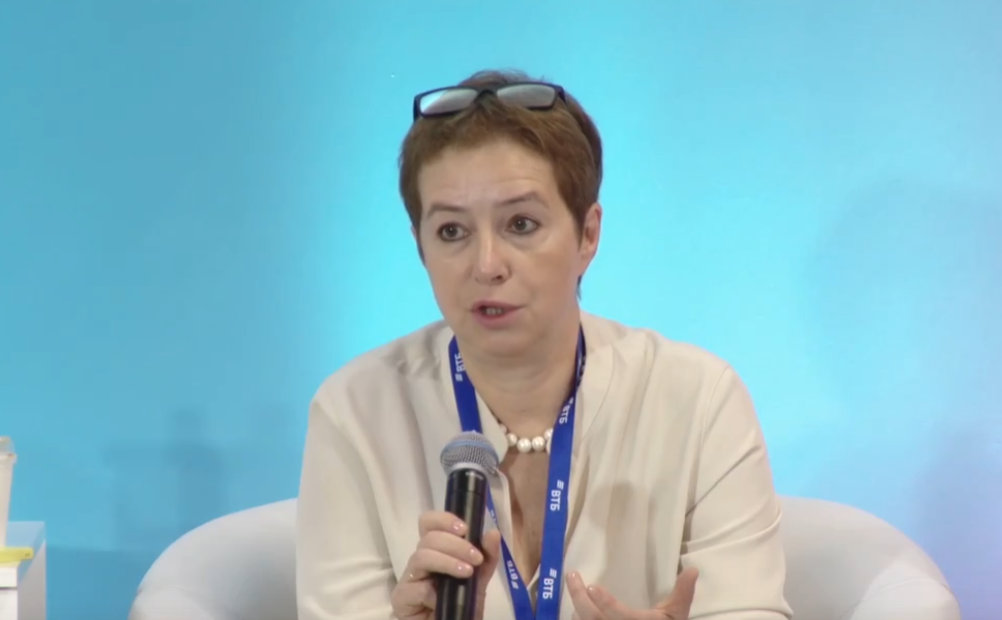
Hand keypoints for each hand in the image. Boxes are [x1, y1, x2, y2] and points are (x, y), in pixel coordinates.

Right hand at [390, 510, 501, 619]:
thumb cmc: (463, 606)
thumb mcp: (480, 580)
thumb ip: (487, 558)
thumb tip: (492, 533)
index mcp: (436, 550)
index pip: (429, 523)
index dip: (444, 519)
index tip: (465, 529)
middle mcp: (420, 560)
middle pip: (428, 537)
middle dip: (455, 544)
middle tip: (475, 558)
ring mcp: (409, 578)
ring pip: (421, 556)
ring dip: (447, 561)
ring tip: (467, 573)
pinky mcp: (401, 598)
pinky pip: (416, 587)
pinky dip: (433, 591)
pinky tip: (443, 600)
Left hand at [566, 566, 698, 619]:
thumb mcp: (676, 615)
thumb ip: (682, 593)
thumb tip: (693, 569)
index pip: (619, 615)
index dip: (605, 603)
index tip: (591, 586)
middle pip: (593, 619)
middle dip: (579, 598)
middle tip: (572, 577)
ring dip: (576, 611)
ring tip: (573, 589)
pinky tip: (575, 612)